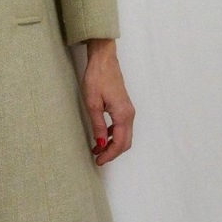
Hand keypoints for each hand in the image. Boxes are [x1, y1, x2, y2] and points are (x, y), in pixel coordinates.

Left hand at [81, 38, 134, 165]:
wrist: (104, 60)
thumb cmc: (97, 78)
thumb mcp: (92, 104)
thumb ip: (97, 126)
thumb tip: (101, 145)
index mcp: (123, 115)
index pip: (119, 143)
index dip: (110, 155)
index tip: (98, 161)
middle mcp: (129, 114)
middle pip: (125, 142)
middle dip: (112, 153)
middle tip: (98, 159)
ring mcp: (128, 110)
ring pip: (124, 135)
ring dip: (112, 144)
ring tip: (97, 149)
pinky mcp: (124, 106)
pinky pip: (122, 126)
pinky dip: (113, 135)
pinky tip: (101, 136)